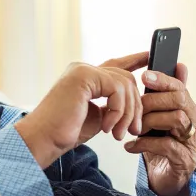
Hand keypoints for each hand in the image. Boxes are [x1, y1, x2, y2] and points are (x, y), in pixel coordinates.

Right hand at [15, 52, 148, 167]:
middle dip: (135, 106)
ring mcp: (83, 70)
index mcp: (85, 77)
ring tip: (119, 134)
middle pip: (126, 78)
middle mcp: (83, 69)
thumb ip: (111, 106)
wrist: (43, 139)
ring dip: (127, 114)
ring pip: (125, 84)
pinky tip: (107, 128)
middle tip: (134, 130)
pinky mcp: (84, 76)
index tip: (151, 57)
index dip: (136, 60)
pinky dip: (117, 112)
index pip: (116, 65)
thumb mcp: (97, 117)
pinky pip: (116, 89)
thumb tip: (131, 106)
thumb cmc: (64, 132)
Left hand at [124, 63, 195, 195]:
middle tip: (135, 107)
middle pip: (180, 100)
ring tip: (133, 129)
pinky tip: (130, 146)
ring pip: (176, 119)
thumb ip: (166, 95)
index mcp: (189, 110)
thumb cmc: (160, 145)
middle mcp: (195, 123)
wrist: (164, 179)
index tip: (144, 75)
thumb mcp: (160, 118)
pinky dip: (145, 144)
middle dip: (154, 100)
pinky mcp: (185, 160)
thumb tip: (179, 65)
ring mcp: (192, 142)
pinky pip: (167, 145)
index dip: (163, 80)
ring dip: (150, 121)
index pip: (180, 88)